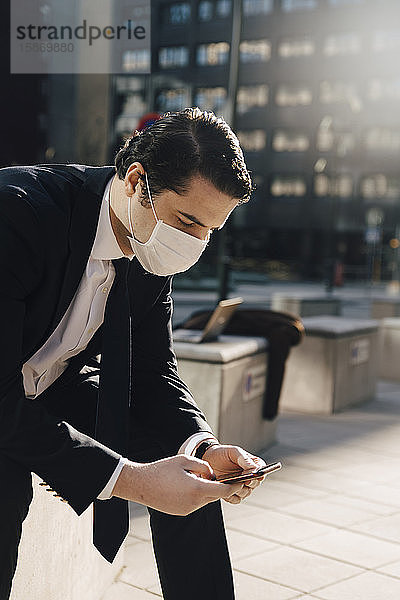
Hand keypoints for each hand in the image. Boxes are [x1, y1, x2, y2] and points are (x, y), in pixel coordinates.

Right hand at [111, 454, 245, 515]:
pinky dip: (197, 495)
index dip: (234, 486)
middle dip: (220, 487)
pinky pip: (195, 503)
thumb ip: (203, 466)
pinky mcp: (181, 512)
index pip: (224, 491)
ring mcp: (187, 509)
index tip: (241, 482)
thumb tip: (213, 475)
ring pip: (205, 500)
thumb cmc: (163, 469)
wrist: (141, 484)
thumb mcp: (185, 460)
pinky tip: (188, 485)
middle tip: (226, 478)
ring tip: (200, 478)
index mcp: (197, 489)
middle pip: (215, 496)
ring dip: (207, 491)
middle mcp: (194, 502)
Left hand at [202, 444, 266, 504]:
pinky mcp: (232, 493)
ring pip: (246, 493)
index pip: (262, 472)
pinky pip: (236, 500)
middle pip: (255, 484)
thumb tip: (253, 469)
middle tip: (241, 480)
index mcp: (252, 465)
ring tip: (230, 484)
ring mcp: (241, 485)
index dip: (258, 475)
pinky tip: (225, 491)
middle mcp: (249, 476)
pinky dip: (231, 497)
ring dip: (239, 490)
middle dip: (249, 483)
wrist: (208, 459)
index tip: (251, 475)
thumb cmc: (222, 453)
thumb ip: (244, 459)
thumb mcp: (233, 451)